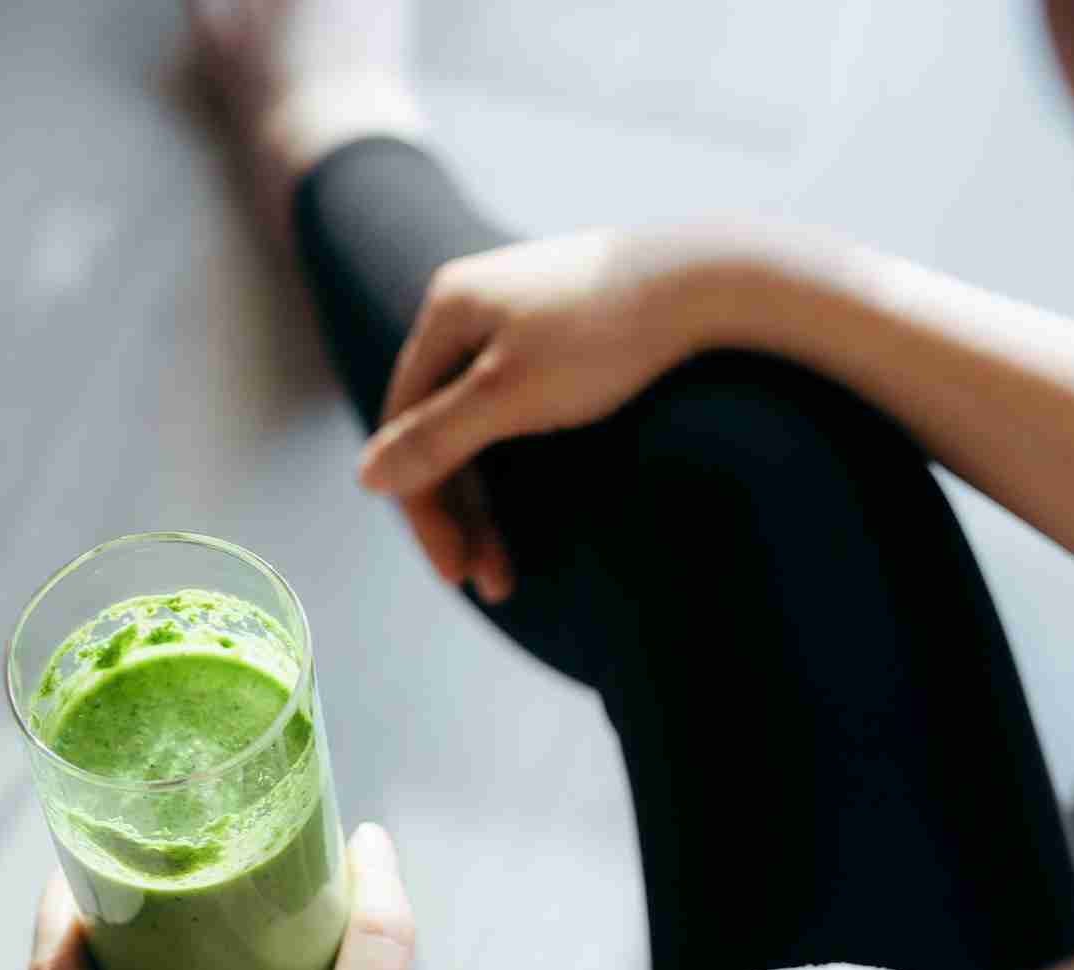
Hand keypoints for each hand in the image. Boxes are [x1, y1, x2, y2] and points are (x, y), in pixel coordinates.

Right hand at [358, 229, 712, 600]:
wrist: (708, 281)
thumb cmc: (606, 336)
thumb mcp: (509, 395)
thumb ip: (437, 438)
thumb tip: (366, 479)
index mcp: (445, 312)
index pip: (404, 425)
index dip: (422, 504)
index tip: (454, 571)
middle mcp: (471, 307)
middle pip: (440, 430)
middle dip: (461, 514)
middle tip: (488, 584)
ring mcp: (517, 318)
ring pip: (480, 427)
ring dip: (490, 503)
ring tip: (511, 570)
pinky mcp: (559, 333)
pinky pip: (513, 412)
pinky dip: (517, 466)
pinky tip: (532, 509)